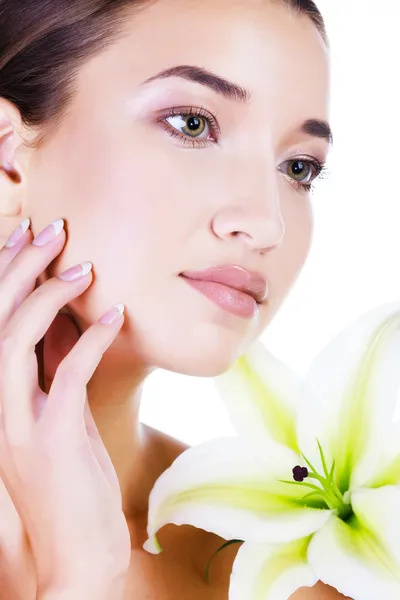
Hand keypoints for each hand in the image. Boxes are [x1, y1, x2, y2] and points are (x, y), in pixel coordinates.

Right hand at [0, 219, 130, 597]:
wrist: (76, 551)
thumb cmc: (72, 481)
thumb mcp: (60, 417)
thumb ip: (56, 371)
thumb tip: (73, 322)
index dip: (6, 272)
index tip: (28, 233)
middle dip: (20, 268)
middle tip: (54, 229)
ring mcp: (16, 423)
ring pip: (14, 342)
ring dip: (48, 298)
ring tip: (84, 267)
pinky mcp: (48, 441)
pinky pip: (66, 376)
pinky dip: (91, 341)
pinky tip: (116, 315)